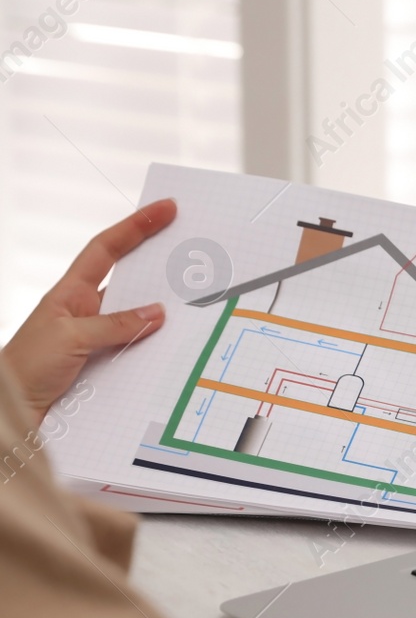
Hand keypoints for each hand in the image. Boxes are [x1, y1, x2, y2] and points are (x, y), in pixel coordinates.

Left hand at [2, 199, 176, 426]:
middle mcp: (87, 312)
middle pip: (131, 282)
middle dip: (161, 269)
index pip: (107, 249)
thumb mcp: (70, 338)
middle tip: (194, 258)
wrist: (12, 408)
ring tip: (193, 311)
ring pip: (140, 320)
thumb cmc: (26, 367)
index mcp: (71, 293)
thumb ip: (115, 325)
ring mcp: (98, 338)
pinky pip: (138, 350)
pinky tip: (174, 352)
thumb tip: (157, 313)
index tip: (165, 209)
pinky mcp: (107, 364)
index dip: (136, 227)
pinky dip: (157, 350)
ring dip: (163, 319)